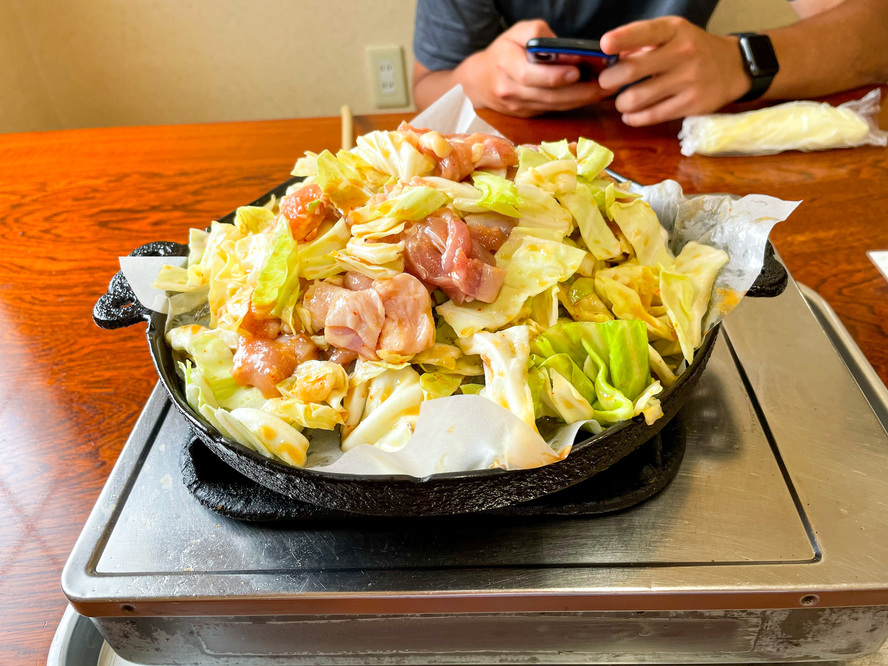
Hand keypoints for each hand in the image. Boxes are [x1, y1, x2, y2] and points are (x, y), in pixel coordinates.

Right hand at [458, 20, 606, 116]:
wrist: (479, 81)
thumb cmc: (503, 51)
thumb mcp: (516, 33)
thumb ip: (539, 37)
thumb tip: (565, 49)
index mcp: (505, 65)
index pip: (529, 75)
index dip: (553, 76)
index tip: (576, 72)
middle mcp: (510, 90)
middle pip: (547, 95)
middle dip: (578, 92)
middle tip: (604, 85)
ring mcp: (519, 107)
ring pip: (553, 106)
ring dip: (580, 100)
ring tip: (603, 91)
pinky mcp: (527, 115)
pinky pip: (553, 110)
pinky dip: (573, 104)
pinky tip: (589, 96)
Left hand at [598, 17, 751, 125]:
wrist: (733, 67)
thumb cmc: (692, 49)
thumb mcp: (673, 35)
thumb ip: (643, 43)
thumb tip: (612, 60)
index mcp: (675, 30)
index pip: (645, 32)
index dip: (621, 39)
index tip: (604, 45)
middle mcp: (683, 53)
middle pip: (631, 70)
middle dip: (609, 80)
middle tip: (608, 83)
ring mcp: (688, 80)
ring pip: (637, 97)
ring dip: (621, 102)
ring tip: (623, 101)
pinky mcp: (691, 104)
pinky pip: (651, 115)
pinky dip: (634, 118)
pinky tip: (631, 115)